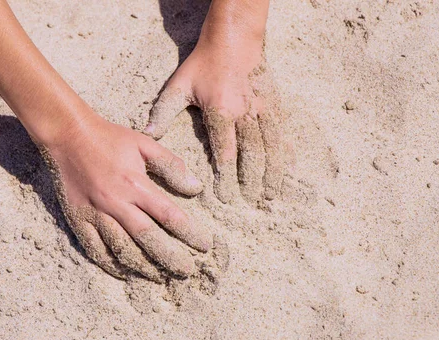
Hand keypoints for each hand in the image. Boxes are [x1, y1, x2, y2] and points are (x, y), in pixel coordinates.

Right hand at [39, 114, 211, 281]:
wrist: (67, 134)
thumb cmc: (109, 138)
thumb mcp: (144, 144)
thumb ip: (171, 165)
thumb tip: (196, 188)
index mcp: (136, 184)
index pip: (169, 216)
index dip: (190, 234)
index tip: (204, 245)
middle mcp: (116, 202)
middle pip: (148, 239)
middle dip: (170, 258)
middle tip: (187, 272)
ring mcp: (95, 213)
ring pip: (122, 248)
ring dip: (143, 266)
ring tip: (160, 277)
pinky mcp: (78, 219)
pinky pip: (94, 249)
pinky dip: (110, 264)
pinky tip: (124, 273)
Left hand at [145, 36, 286, 203]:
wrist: (234, 39)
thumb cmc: (203, 63)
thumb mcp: (178, 86)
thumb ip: (163, 113)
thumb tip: (148, 135)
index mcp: (221, 112)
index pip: (225, 152)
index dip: (226, 177)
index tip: (225, 197)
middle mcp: (244, 114)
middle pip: (251, 154)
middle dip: (253, 181)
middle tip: (253, 203)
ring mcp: (262, 110)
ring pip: (270, 147)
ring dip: (273, 172)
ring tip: (272, 194)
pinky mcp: (273, 104)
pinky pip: (281, 132)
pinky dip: (286, 151)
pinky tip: (290, 167)